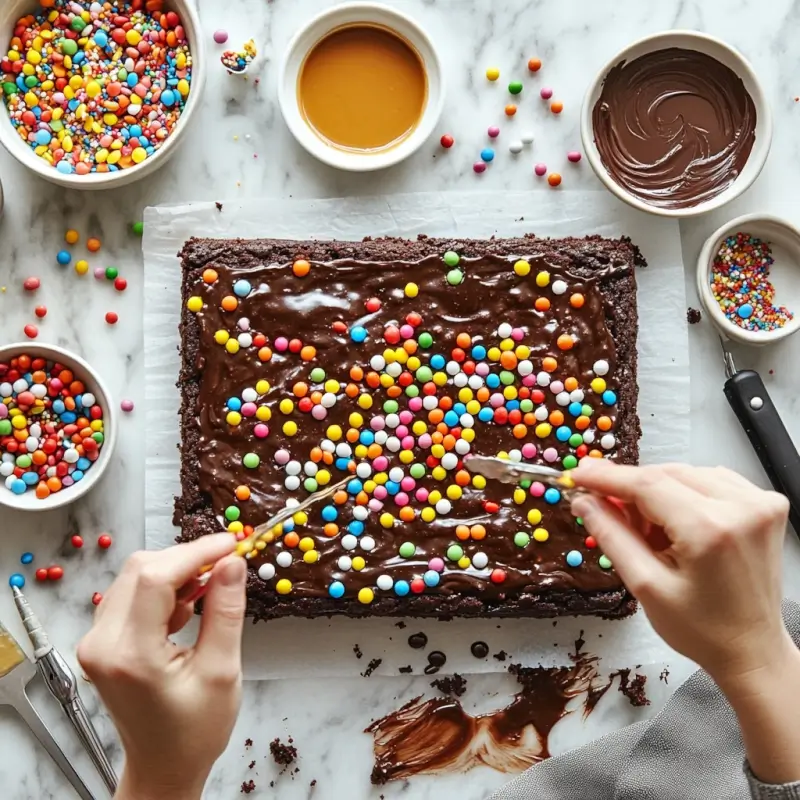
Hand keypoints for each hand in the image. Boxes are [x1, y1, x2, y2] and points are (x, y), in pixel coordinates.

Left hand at [77, 535, 245, 799]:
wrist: (163, 767)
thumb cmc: (194, 732)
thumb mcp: (222, 670)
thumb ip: (225, 611)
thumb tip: (233, 562)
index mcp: (130, 655)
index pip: (155, 577)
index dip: (196, 551)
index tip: (231, 543)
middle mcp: (102, 643)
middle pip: (142, 569)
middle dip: (188, 558)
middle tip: (227, 564)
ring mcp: (97, 641)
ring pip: (136, 576)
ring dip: (177, 572)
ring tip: (209, 592)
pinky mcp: (102, 640)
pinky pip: (132, 593)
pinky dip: (164, 588)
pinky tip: (188, 608)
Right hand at [570, 461, 791, 682]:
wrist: (752, 649)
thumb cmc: (702, 629)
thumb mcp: (644, 585)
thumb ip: (611, 535)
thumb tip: (584, 501)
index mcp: (710, 529)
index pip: (646, 483)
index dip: (607, 477)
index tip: (579, 475)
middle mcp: (742, 507)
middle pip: (666, 474)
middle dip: (632, 489)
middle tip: (606, 509)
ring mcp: (759, 503)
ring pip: (686, 474)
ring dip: (659, 492)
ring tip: (650, 531)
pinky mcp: (766, 505)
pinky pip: (710, 480)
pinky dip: (685, 494)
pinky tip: (678, 522)